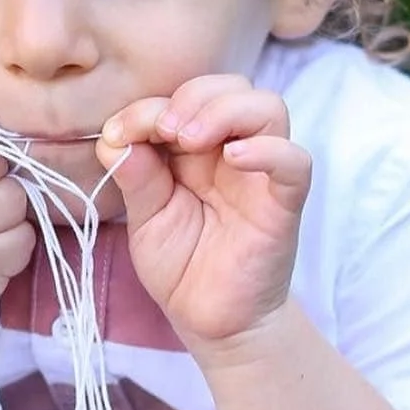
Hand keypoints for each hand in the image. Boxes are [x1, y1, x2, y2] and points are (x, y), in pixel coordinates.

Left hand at [97, 74, 310, 348]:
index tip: (118, 134)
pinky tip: (235, 158)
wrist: (211, 322)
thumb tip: (114, 136)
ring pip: (268, 108)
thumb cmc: (182, 267)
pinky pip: (294, 162)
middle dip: (191, 97)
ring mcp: (261, 175)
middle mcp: (232, 153)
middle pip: (233, 87)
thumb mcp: (145, 218)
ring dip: (224, 110)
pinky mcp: (283, 204)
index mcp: (196, 151)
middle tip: (163, 131)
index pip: (185, 100)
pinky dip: (268, 150)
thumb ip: (135, 175)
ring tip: (189, 139)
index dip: (149, 106)